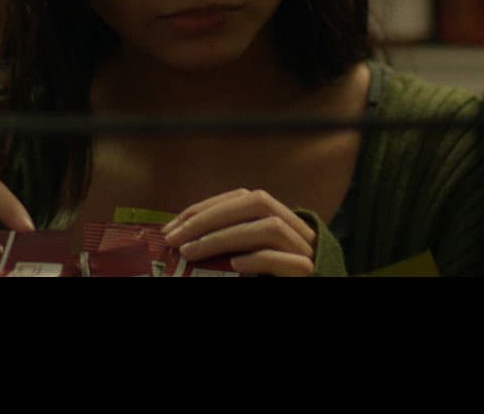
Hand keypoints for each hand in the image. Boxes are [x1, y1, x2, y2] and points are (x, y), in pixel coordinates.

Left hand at [161, 188, 317, 276]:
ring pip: (271, 228)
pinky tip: (236, 265)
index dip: (205, 208)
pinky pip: (288, 261)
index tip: (172, 226)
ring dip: (226, 237)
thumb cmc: (271, 277)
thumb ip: (228, 243)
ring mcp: (306, 250)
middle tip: (175, 238)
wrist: (312, 286)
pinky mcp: (309, 273)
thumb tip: (184, 239)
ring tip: (191, 252)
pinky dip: (259, 259)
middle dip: (210, 218)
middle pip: (257, 203)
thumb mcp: (247, 256)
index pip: (241, 198)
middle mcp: (296, 228)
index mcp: (279, 218)